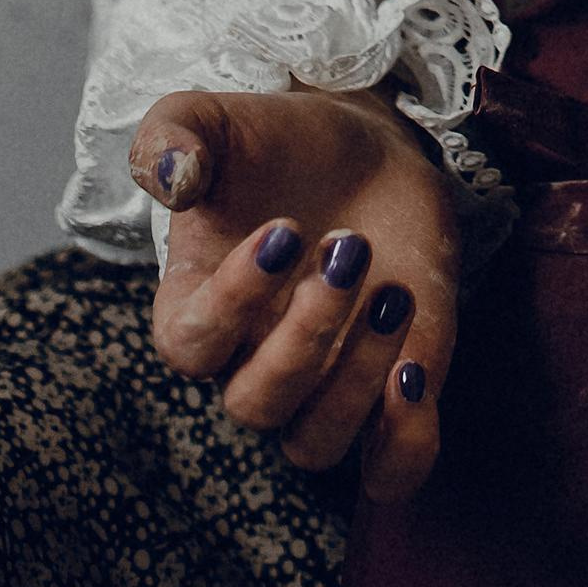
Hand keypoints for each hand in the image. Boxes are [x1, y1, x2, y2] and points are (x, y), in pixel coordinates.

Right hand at [128, 84, 460, 499]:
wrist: (361, 148)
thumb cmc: (275, 144)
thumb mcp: (215, 119)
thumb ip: (175, 135)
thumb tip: (173, 174)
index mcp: (195, 308)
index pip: (189, 344)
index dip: (232, 302)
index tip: (281, 232)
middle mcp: (251, 362)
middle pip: (256, 405)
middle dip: (305, 336)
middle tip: (349, 249)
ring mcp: (324, 385)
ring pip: (316, 441)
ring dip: (358, 380)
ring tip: (394, 293)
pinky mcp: (391, 387)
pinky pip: (389, 467)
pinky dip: (404, 447)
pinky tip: (415, 378)